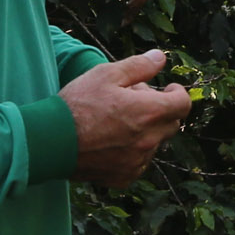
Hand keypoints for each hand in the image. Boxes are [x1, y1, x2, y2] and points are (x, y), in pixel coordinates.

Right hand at [61, 48, 190, 187]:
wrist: (51, 141)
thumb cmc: (78, 104)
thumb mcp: (106, 74)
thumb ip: (139, 66)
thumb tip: (161, 57)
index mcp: (149, 112)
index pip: (183, 104)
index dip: (178, 93)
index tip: (167, 88)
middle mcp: (149, 140)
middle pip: (171, 124)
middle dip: (160, 110)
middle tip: (135, 100)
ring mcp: (137, 161)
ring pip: (154, 143)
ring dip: (146, 131)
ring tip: (118, 120)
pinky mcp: (124, 176)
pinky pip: (139, 163)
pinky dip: (132, 152)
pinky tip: (112, 141)